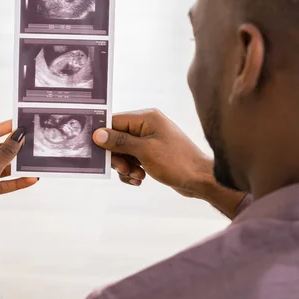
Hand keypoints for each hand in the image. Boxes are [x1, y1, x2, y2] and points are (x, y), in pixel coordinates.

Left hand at [0, 120, 37, 244]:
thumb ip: (5, 155)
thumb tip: (17, 137)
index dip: (3, 128)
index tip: (18, 122)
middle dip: (12, 148)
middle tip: (29, 142)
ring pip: (0, 167)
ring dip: (15, 166)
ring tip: (32, 162)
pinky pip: (2, 182)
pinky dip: (14, 181)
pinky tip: (29, 179)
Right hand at [92, 109, 210, 195]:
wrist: (201, 180)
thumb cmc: (177, 163)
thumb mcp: (145, 151)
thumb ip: (119, 142)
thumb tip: (97, 134)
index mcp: (146, 118)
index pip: (114, 122)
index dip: (104, 137)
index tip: (99, 152)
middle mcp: (147, 126)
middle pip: (117, 139)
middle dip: (118, 157)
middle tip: (124, 169)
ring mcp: (150, 140)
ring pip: (123, 152)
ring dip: (125, 167)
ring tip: (137, 176)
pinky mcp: (152, 154)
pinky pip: (132, 160)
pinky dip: (132, 171)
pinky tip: (140, 179)